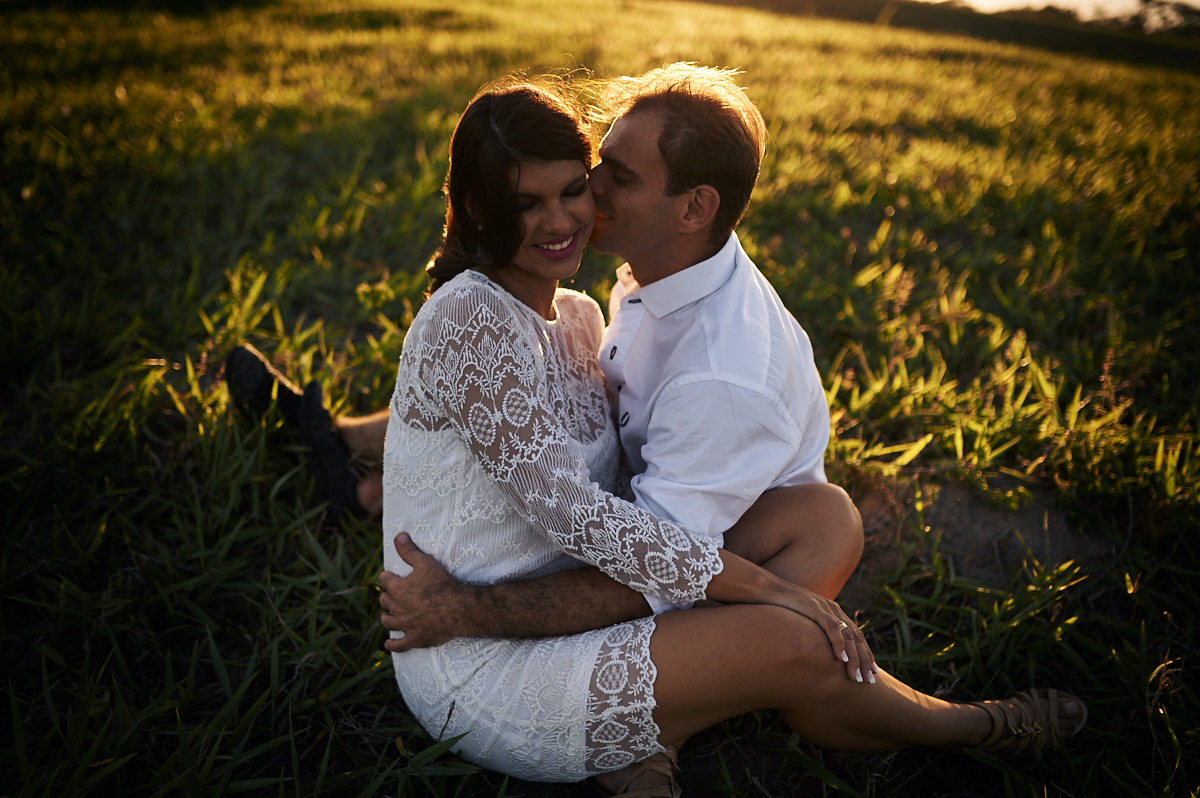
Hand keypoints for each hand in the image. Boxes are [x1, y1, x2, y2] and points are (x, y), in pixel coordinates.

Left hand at [379, 533, 466, 652]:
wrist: (458, 608)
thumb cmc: (442, 584)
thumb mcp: (425, 562)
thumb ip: (409, 550)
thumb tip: (398, 536)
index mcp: (397, 588)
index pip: (384, 579)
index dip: (388, 576)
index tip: (390, 576)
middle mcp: (396, 607)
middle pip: (384, 601)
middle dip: (387, 596)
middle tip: (392, 595)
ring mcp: (404, 625)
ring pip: (387, 622)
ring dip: (387, 618)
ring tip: (388, 616)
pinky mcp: (414, 638)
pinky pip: (398, 645)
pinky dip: (392, 645)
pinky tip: (389, 644)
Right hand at [765, 583, 877, 684]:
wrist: (765, 588)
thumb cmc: (781, 607)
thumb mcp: (801, 622)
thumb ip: (813, 632)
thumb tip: (816, 652)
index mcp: (833, 613)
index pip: (856, 636)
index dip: (866, 654)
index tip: (872, 673)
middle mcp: (833, 609)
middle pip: (857, 638)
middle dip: (864, 661)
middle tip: (869, 681)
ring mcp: (825, 608)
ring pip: (848, 635)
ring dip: (854, 658)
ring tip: (856, 677)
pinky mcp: (814, 607)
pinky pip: (831, 628)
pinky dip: (838, 643)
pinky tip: (841, 659)